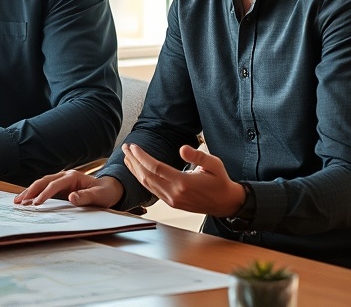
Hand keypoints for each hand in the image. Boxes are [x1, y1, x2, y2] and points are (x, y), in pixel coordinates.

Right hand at [13, 170, 123, 208]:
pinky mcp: (60, 187)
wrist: (109, 188)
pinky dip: (35, 194)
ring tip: (17, 201)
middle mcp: (65, 176)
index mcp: (73, 176)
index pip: (54, 185)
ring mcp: (62, 181)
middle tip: (19, 202)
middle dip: (30, 191)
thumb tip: (71, 197)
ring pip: (42, 184)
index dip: (44, 194)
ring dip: (30, 192)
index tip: (36, 204)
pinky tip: (27, 200)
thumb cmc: (105, 192)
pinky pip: (44, 189)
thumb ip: (86, 197)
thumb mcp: (99, 196)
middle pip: (44, 181)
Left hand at [122, 143, 245, 216]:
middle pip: (147, 176)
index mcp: (183, 183)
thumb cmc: (219, 181)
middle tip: (125, 147)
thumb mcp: (214, 164)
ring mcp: (172, 200)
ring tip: (127, 157)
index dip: (142, 157)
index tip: (133, 147)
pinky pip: (152, 190)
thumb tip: (182, 149)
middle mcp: (174, 193)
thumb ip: (197, 156)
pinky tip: (138, 171)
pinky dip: (142, 179)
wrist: (225, 203)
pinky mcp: (171, 202)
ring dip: (135, 170)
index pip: (155, 168)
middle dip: (134, 161)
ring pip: (147, 184)